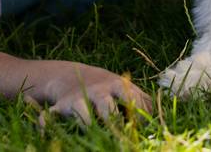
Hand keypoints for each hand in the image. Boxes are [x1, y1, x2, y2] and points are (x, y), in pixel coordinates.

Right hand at [26, 60, 149, 124]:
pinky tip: (44, 129)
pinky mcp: (60, 109)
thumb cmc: (106, 88)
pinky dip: (46, 124)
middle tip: (121, 135)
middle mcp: (98, 93)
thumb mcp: (124, 88)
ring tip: (90, 130)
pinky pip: (49, 117)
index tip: (144, 130)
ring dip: (86, 124)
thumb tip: (166, 114)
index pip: (132, 99)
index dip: (140, 115)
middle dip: (113, 122)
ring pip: (81, 113)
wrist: (70, 75)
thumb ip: (143, 99)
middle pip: (107, 108)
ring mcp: (78, 100)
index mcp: (117, 86)